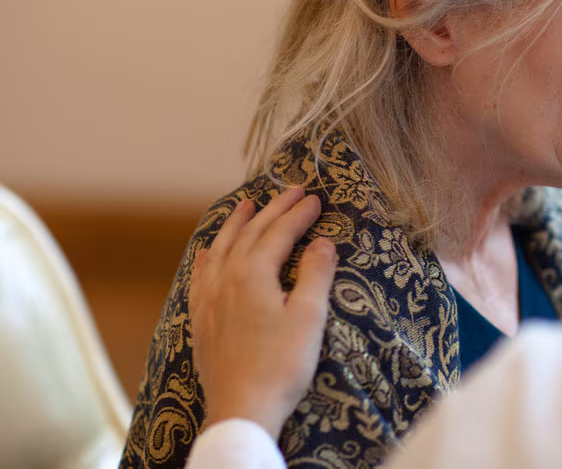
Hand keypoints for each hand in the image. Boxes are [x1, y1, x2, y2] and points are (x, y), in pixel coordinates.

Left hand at [190, 187, 336, 439]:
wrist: (242, 408)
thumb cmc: (281, 364)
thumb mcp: (309, 317)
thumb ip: (316, 274)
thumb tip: (322, 242)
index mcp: (253, 274)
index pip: (278, 233)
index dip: (299, 214)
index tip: (316, 198)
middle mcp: (225, 278)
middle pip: (250, 234)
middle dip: (273, 210)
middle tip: (292, 191)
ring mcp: (209, 298)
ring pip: (221, 249)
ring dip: (236, 224)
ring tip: (245, 204)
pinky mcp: (201, 318)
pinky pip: (201, 275)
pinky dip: (207, 256)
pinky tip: (207, 251)